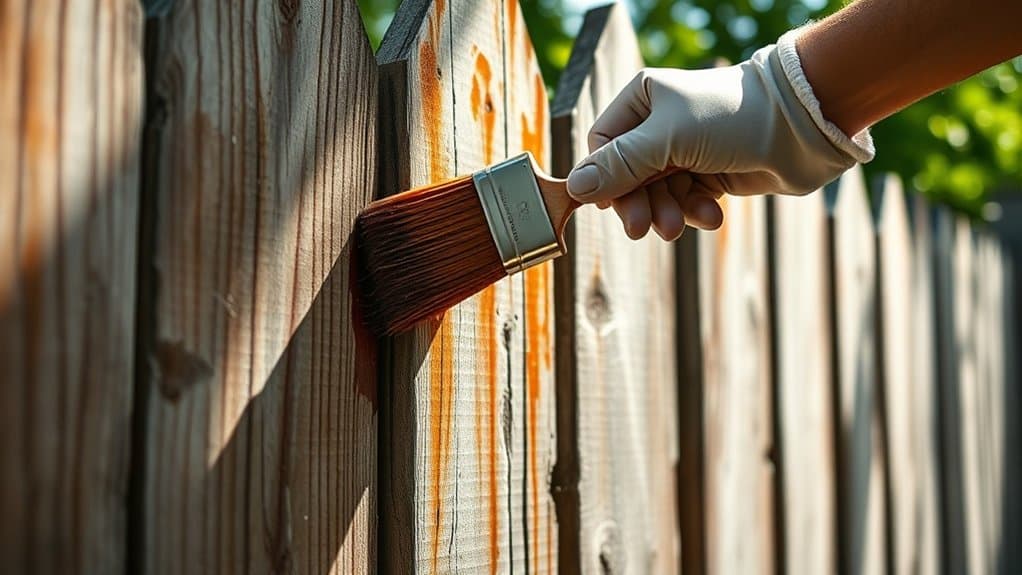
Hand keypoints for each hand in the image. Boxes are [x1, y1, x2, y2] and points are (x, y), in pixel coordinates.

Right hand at [567, 33, 872, 239]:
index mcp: (642, 101)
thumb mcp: (668, 139)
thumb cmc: (732, 118)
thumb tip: (574, 189)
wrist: (802, 127)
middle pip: (628, 177)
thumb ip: (620, 165)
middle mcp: (659, 125)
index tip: (612, 206)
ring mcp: (685, 151)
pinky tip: (712, 216)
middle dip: (638, 204)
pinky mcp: (709, 173)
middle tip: (642, 230)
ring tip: (680, 226)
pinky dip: (696, 212)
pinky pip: (686, 201)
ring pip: (657, 194)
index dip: (604, 180)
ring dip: (667, 213)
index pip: (603, 147)